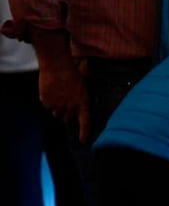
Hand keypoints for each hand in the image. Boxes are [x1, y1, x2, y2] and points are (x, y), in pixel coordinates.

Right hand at [30, 26, 90, 141]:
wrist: (57, 65)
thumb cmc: (72, 72)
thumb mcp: (84, 85)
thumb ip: (83, 97)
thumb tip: (82, 103)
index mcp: (83, 103)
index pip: (85, 122)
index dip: (84, 133)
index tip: (83, 140)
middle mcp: (71, 107)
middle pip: (67, 118)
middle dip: (67, 113)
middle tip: (66, 102)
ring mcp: (58, 106)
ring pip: (56, 113)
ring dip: (57, 107)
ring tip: (59, 94)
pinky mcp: (47, 102)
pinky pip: (47, 105)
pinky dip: (48, 100)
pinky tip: (51, 90)